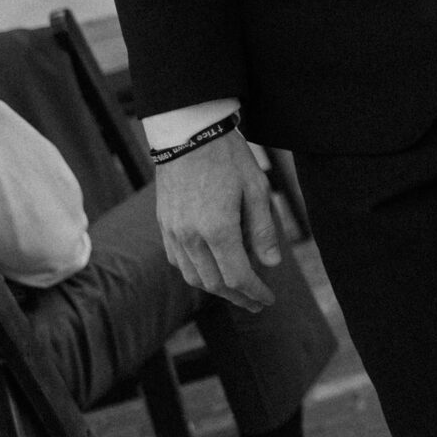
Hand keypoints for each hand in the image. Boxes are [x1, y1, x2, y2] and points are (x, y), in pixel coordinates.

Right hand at [156, 131, 282, 310]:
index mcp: (218, 230)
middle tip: (256, 302)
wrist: (188, 134)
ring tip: (236, 290)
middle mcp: (191, 237)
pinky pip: (178, 261)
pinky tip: (210, 270)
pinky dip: (195, 273)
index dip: (254, 293)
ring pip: (194, 277)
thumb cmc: (228, 158)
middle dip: (238, 297)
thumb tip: (271, 265)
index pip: (237, 277)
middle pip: (215, 284)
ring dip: (216, 289)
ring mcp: (174, 232)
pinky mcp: (164, 225)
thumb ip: (262, 230)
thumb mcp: (257, 189)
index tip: (268, 299)